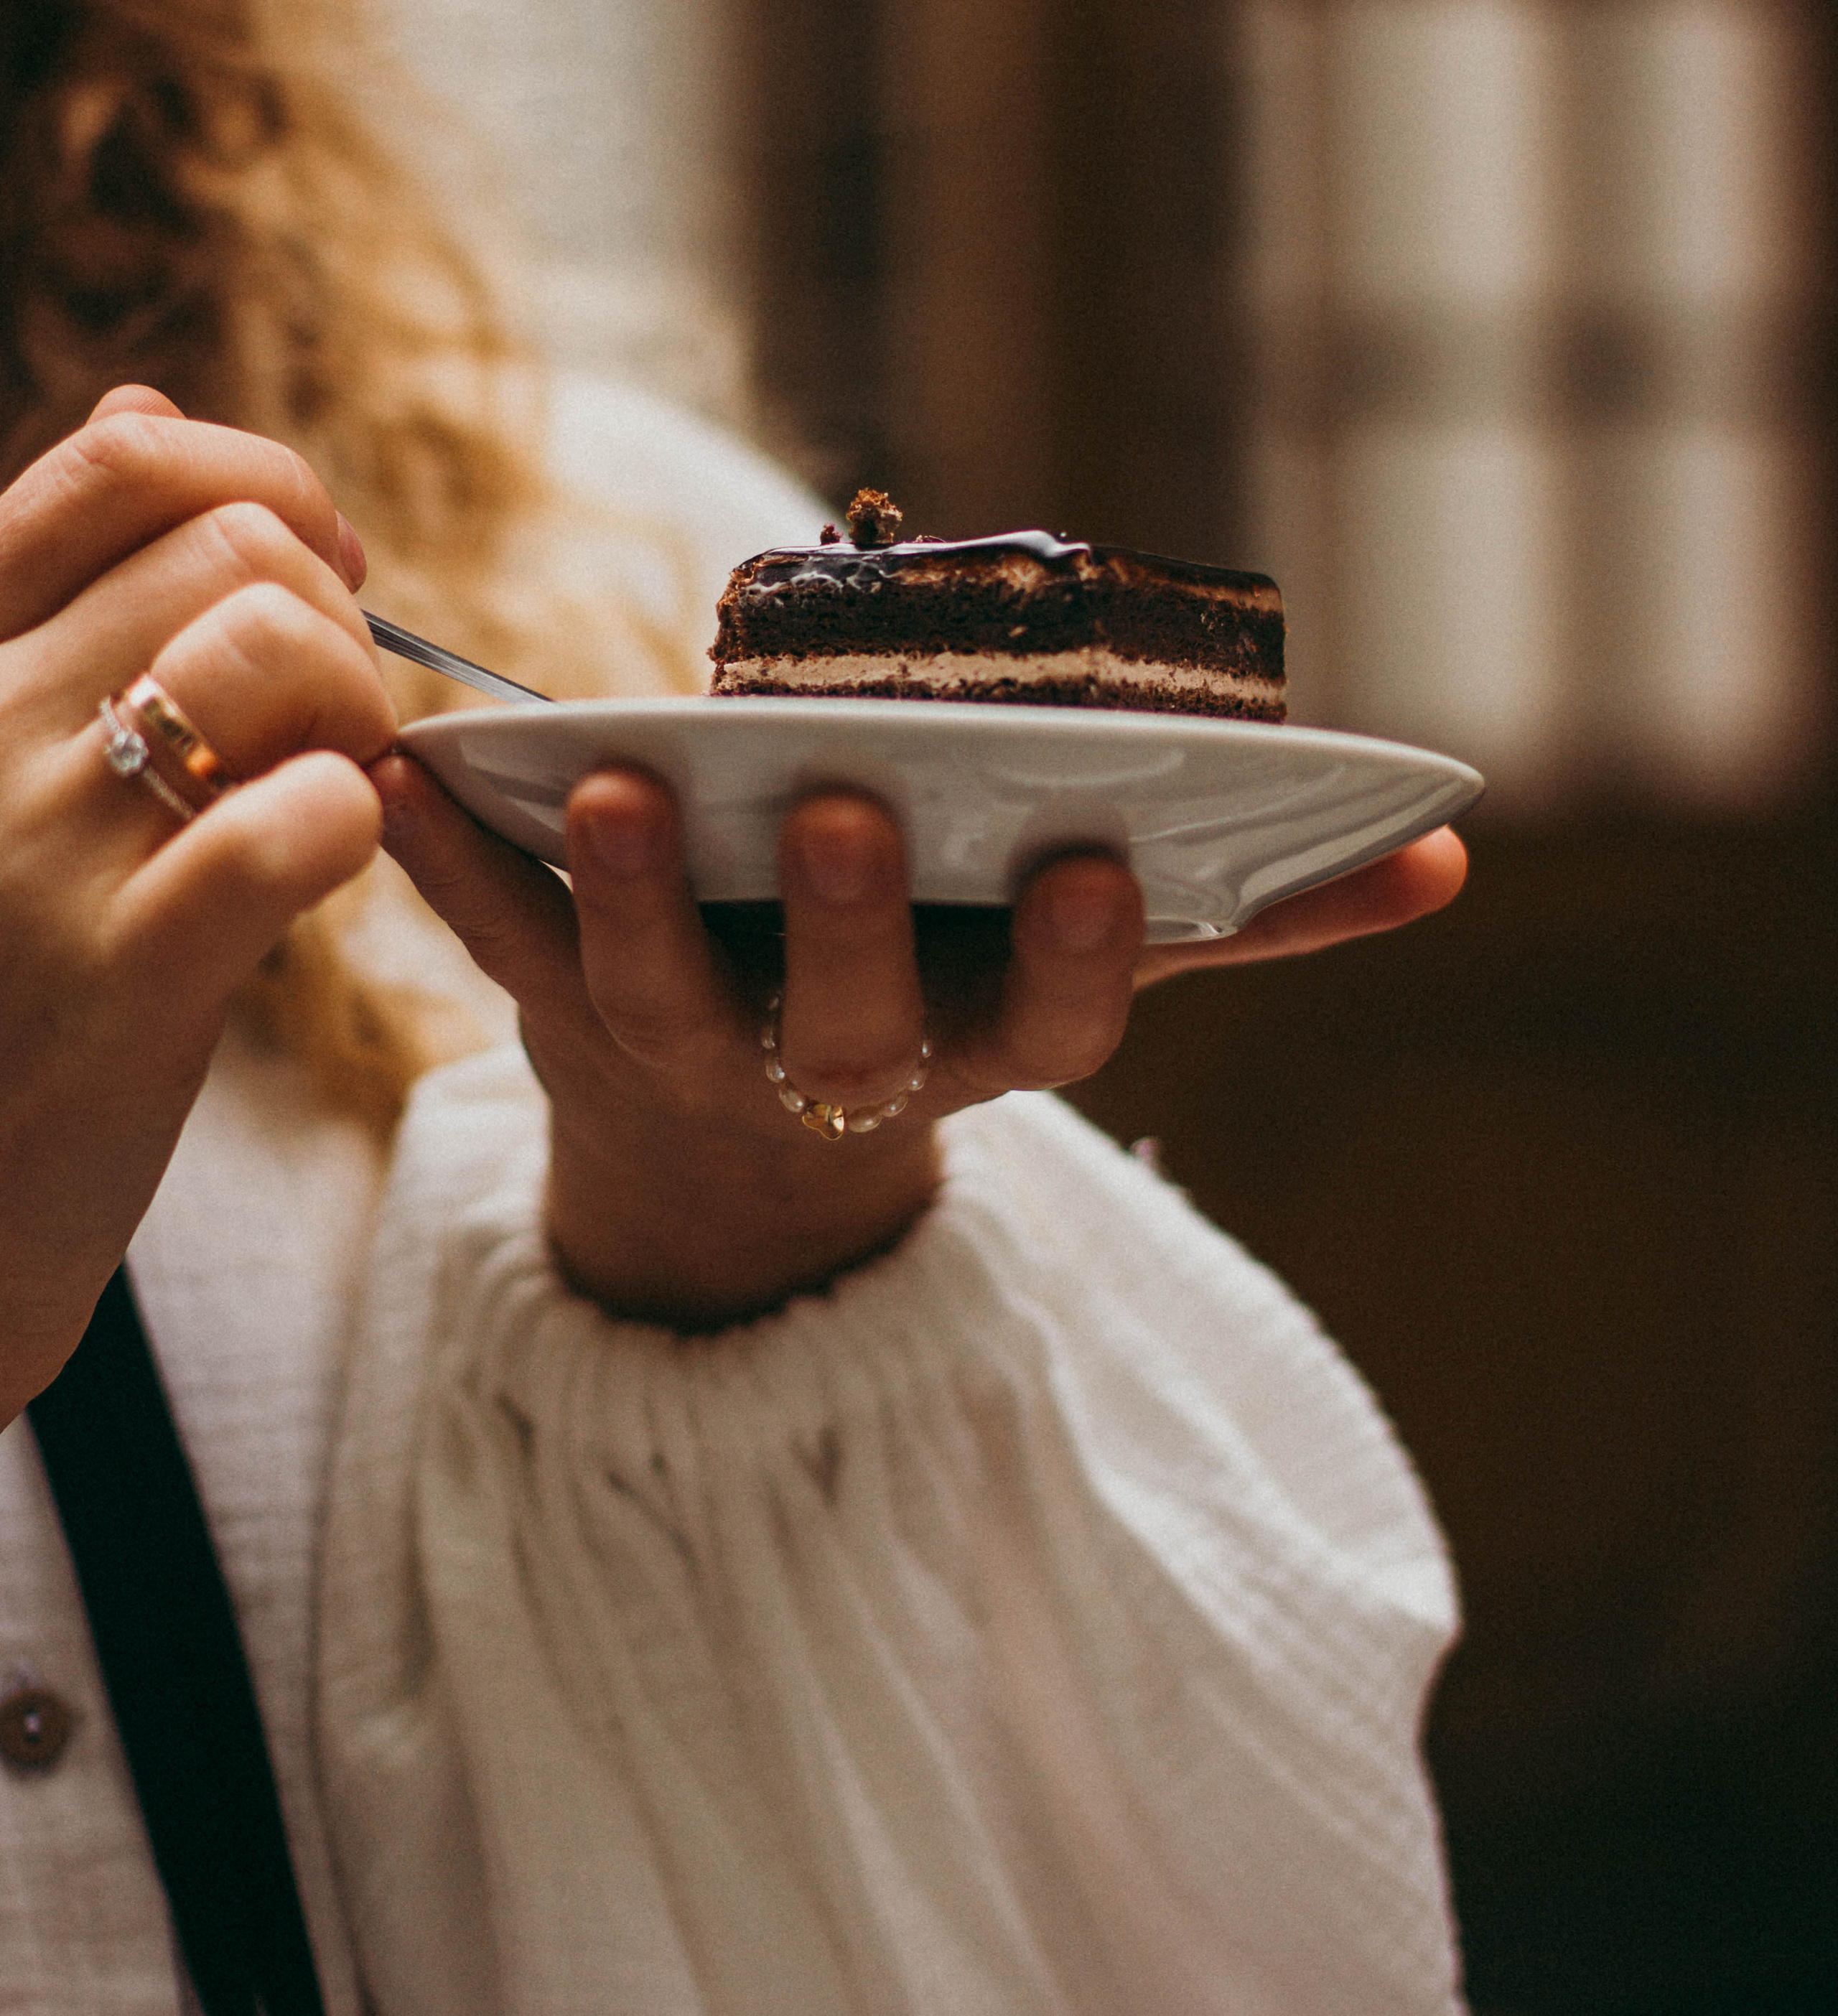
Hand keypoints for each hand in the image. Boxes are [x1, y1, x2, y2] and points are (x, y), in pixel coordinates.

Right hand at [0, 387, 394, 1422]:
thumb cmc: (1, 963)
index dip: (270, 489)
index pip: (126, 466)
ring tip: (337, 794)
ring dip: (361, 711)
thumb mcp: (6, 747)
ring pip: (273, 648)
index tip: (324, 579)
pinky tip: (327, 861)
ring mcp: (43, 846)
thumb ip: (64, 584)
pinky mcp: (123, 975)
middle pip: (235, 549)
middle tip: (339, 724)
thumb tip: (148, 406)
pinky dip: (351, 820)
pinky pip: (294, 821)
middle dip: (340, 617)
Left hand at [374, 755, 1464, 1330]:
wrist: (731, 1168)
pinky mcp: (557, 1020)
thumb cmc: (930, 1021)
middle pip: (850, 1024)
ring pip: (656, 995)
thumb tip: (1443, 861)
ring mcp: (686, 1053)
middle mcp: (832, 1068)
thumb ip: (1252, 924)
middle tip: (849, 808)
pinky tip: (409, 769)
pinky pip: (495, 948)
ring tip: (610, 779)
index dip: (1072, 960)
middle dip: (857, 926)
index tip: (1092, 863)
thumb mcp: (1076, 981)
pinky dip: (448, 868)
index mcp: (970, 1048)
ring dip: (631, 899)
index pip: (1049, 1028)